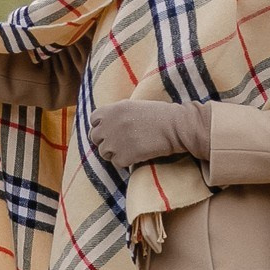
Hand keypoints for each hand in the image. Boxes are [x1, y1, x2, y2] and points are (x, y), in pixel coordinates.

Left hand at [86, 101, 212, 168]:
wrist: (176, 126)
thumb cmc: (160, 115)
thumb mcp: (135, 106)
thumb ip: (118, 113)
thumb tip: (105, 123)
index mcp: (113, 109)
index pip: (93, 120)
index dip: (101, 126)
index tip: (111, 130)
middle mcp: (110, 124)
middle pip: (95, 137)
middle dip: (105, 141)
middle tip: (119, 143)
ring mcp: (115, 141)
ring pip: (103, 152)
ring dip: (114, 153)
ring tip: (129, 150)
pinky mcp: (124, 156)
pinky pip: (116, 163)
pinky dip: (124, 162)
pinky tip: (136, 156)